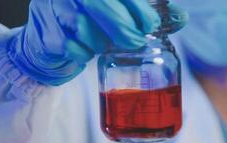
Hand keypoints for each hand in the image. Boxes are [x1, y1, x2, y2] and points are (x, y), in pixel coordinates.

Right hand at [8, 0, 186, 85]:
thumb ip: (144, 13)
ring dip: (101, 42)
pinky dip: (84, 53)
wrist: (49, 43)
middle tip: (136, 42)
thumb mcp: (116, 14)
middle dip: (123, 25)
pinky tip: (86, 52)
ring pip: (84, 27)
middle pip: (98, 3)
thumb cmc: (89, 26)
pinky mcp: (45, 32)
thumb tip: (181, 17)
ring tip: (105, 45)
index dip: (137, 7)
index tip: (151, 24)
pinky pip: (71, 46)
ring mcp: (52, 9)